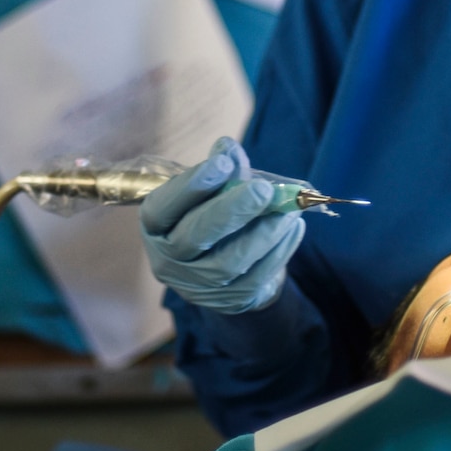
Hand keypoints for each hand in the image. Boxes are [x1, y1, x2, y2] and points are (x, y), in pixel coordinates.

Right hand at [140, 137, 305, 313]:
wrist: (230, 267)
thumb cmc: (216, 216)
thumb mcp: (213, 190)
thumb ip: (222, 171)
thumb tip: (228, 149)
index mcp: (156, 226)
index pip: (163, 207)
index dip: (191, 185)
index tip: (223, 162)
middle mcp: (169, 260)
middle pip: (195, 237)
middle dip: (232, 210)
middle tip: (263, 190)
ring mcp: (198, 286)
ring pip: (230, 261)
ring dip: (265, 230)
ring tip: (289, 208)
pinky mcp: (230, 301)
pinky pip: (257, 276)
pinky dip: (280, 249)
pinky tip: (293, 227)